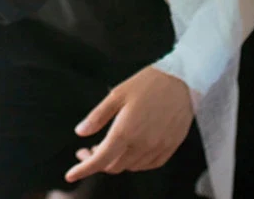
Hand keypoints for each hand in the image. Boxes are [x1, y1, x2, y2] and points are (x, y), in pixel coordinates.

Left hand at [65, 66, 192, 183]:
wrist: (182, 80)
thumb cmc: (148, 83)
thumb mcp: (118, 94)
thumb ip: (98, 116)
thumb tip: (80, 133)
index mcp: (125, 131)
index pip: (100, 160)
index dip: (83, 169)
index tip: (71, 174)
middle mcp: (142, 145)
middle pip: (114, 166)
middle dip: (97, 161)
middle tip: (88, 148)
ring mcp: (157, 149)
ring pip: (130, 167)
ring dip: (116, 161)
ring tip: (108, 145)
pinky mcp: (170, 148)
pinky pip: (148, 164)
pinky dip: (134, 162)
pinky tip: (130, 149)